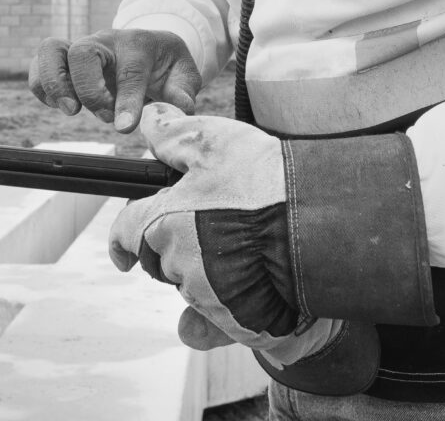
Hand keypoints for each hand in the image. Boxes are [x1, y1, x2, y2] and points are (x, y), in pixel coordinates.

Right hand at [28, 29, 200, 131]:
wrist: (148, 46)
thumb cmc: (164, 64)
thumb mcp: (183, 73)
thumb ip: (182, 91)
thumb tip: (180, 110)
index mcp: (138, 44)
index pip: (130, 70)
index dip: (127, 99)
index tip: (125, 127)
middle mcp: (105, 41)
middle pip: (83, 51)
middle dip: (89, 89)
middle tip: (104, 116)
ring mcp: (80, 47)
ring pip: (51, 49)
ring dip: (55, 83)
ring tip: (71, 110)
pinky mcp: (62, 58)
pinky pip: (40, 63)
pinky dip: (41, 86)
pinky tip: (57, 106)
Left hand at [107, 105, 382, 394]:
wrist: (322, 228)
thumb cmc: (267, 180)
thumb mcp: (218, 142)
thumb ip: (175, 135)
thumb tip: (147, 121)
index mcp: (164, 223)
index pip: (126, 233)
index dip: (123, 236)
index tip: (122, 252)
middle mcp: (180, 266)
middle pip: (165, 260)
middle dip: (179, 245)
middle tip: (219, 222)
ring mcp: (209, 299)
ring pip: (195, 288)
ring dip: (209, 274)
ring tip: (247, 250)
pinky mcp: (239, 324)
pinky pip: (220, 322)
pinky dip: (226, 314)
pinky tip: (246, 294)